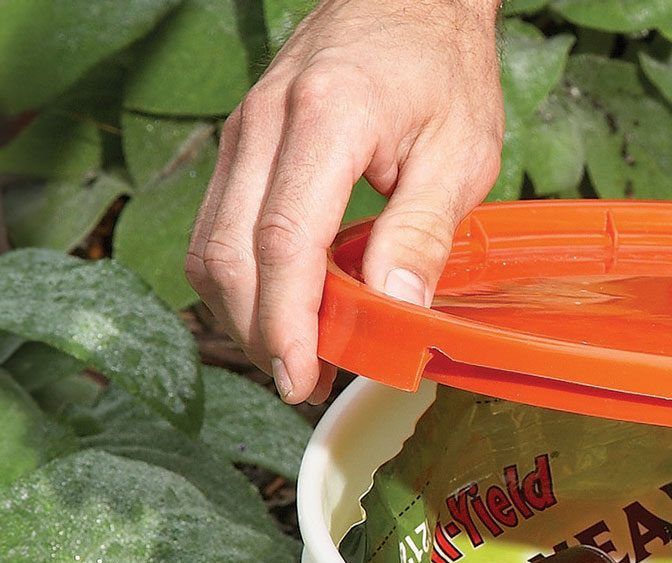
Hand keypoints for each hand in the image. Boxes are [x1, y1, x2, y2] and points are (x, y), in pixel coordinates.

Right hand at [187, 0, 502, 405]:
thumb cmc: (442, 69)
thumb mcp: (460, 154)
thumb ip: (423, 232)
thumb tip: (397, 311)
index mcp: (325, 120)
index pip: (283, 240)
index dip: (285, 321)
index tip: (301, 376)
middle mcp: (264, 123)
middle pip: (230, 253)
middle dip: (259, 332)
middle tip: (303, 384)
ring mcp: (244, 132)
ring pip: (211, 245)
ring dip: (244, 314)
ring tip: (296, 358)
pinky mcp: (243, 145)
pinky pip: (220, 227)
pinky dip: (242, 281)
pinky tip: (284, 312)